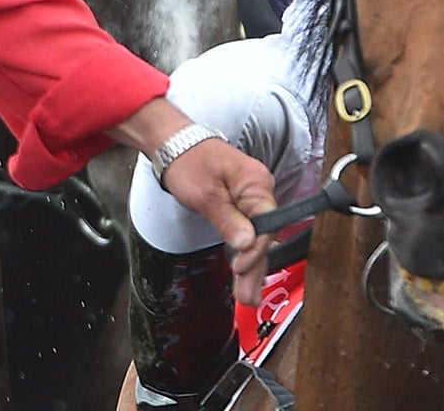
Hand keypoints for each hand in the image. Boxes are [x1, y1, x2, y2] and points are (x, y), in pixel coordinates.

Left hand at [109, 97, 276, 306]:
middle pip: (263, 236)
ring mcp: (251, 199)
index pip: (266, 223)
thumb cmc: (190, 162)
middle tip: (248, 297)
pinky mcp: (241, 206)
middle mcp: (259, 191)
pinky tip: (246, 275)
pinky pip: (248, 233)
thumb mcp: (205, 194)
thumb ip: (228, 219)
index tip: (240, 267)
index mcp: (256, 183)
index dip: (255, 249)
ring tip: (249, 297)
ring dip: (251, 268)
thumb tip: (246, 244)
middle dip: (255, 268)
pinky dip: (245, 254)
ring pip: (256, 239)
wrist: (176, 146)